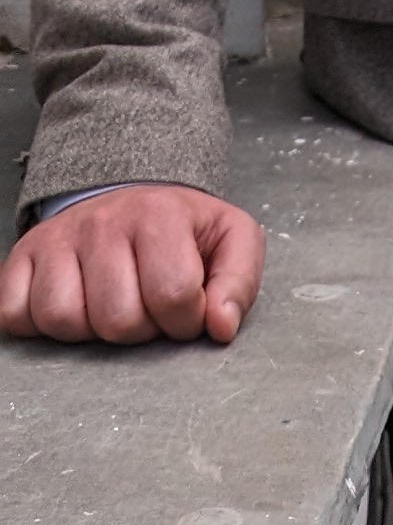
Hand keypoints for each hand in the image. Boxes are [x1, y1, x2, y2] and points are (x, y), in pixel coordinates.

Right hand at [0, 185, 265, 348]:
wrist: (129, 193)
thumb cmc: (180, 230)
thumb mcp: (229, 240)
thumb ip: (238, 283)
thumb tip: (221, 327)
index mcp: (160, 215)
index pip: (173, 296)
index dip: (184, 320)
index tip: (185, 309)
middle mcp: (103, 222)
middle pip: (116, 320)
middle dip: (139, 330)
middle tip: (146, 308)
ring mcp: (57, 239)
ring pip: (62, 320)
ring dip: (90, 331)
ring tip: (109, 307)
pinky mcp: (21, 257)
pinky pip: (14, 314)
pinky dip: (37, 325)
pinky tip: (72, 304)